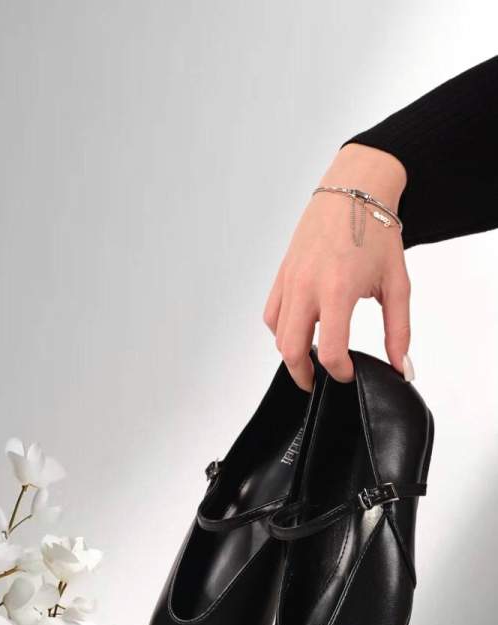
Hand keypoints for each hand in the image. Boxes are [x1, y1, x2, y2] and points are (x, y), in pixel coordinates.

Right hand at [263, 143, 410, 389]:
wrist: (354, 190)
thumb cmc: (377, 231)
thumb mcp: (397, 284)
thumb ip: (399, 331)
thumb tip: (402, 367)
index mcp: (337, 290)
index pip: (329, 350)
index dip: (339, 372)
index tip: (349, 374)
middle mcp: (307, 286)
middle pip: (291, 350)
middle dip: (304, 375)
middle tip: (319, 384)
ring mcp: (290, 279)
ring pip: (277, 334)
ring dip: (291, 354)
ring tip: (309, 360)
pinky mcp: (282, 273)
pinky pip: (272, 313)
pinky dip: (281, 330)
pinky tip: (299, 332)